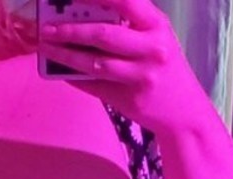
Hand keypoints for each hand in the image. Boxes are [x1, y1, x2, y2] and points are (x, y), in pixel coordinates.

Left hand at [36, 0, 205, 134]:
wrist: (185, 113)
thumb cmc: (165, 69)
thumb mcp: (156, 38)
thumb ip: (130, 25)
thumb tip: (86, 16)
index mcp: (156, 25)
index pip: (124, 1)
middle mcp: (152, 48)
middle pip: (103, 34)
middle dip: (71, 29)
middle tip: (47, 27)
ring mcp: (141, 75)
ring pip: (95, 63)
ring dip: (66, 55)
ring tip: (47, 48)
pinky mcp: (130, 99)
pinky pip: (95, 86)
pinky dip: (75, 78)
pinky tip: (60, 71)